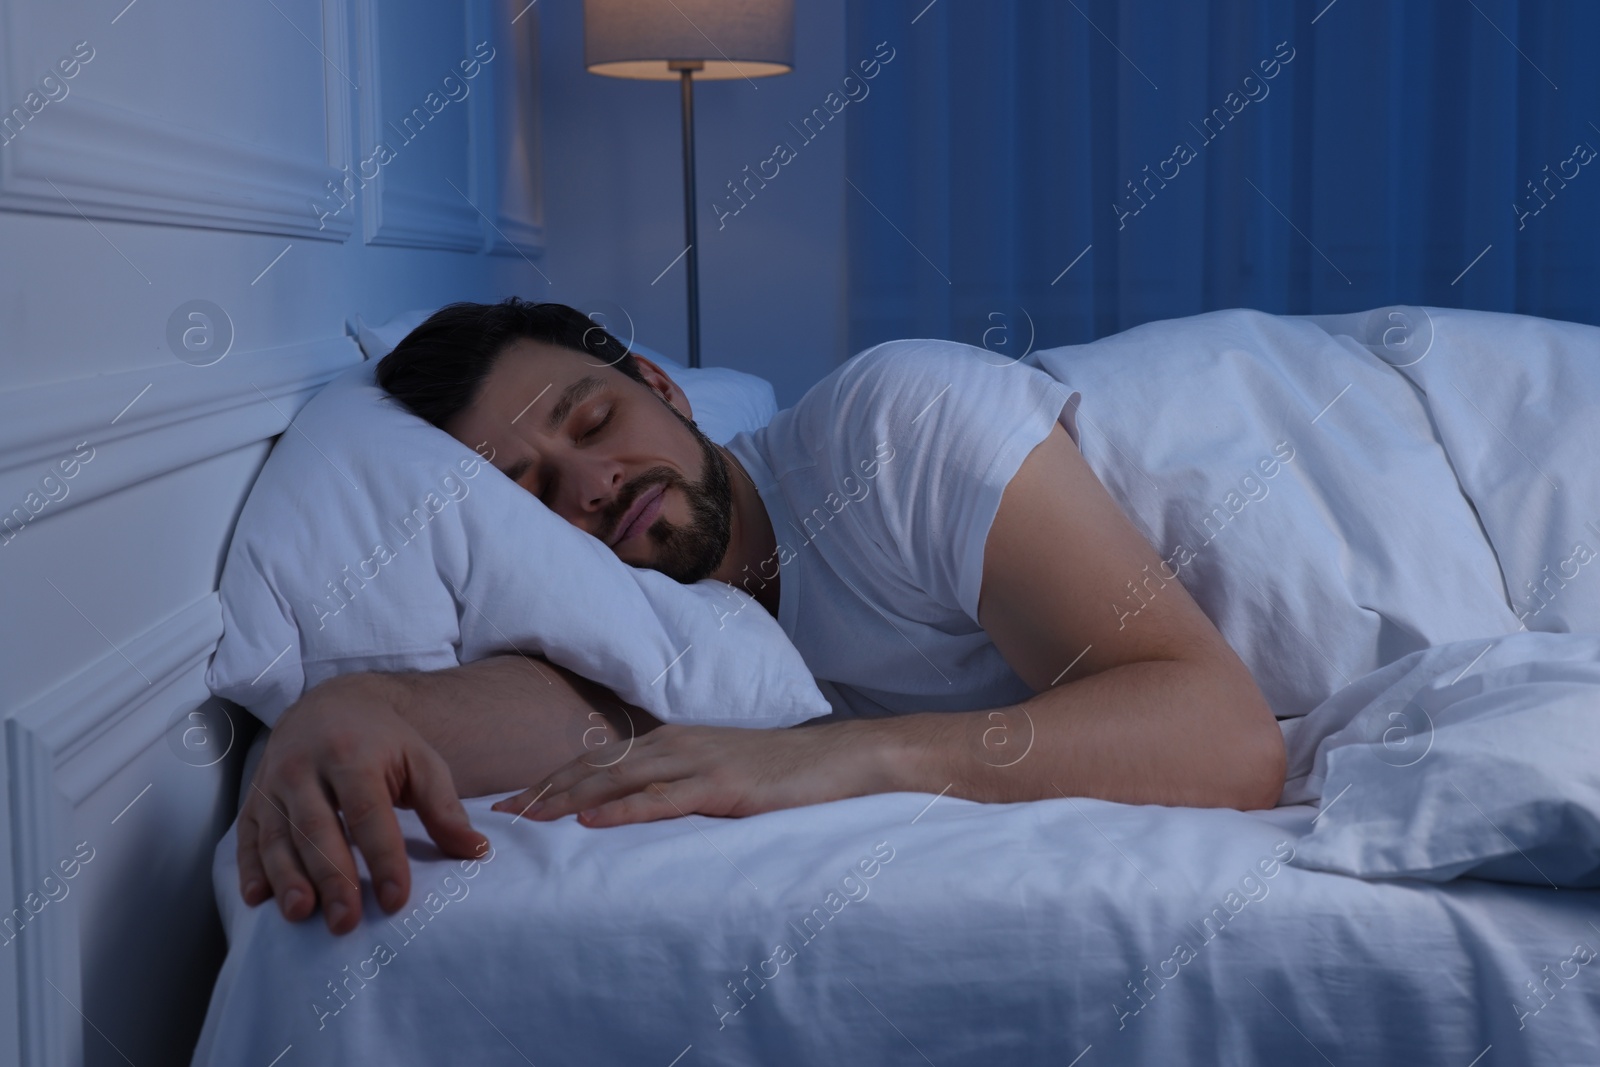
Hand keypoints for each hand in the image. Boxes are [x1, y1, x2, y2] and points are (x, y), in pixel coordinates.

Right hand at [236, 673, 488, 933]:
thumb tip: (475, 851)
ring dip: (288, 879)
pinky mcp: (253, 798)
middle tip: (345, 923)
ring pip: (277, 836)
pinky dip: (249, 869)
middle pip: (317, 829)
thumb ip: (444, 808)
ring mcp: (273, 783)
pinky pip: (247, 836)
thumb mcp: (421, 760)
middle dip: (331, 878)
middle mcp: (306, 767)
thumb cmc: (383, 742)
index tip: (396, 900)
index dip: (382, 857)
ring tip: (302, 914)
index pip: (368, 813)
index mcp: (353, 755)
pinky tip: (258, 899)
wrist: (330, 703)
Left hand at [490, 720, 895, 826]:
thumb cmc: (780, 773)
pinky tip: (592, 821)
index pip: (598, 759)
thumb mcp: (719, 772)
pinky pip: (663, 799)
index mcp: (671, 741)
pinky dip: (623, 809)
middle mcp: (676, 744)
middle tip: (499, 811)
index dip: (552, 778)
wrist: (839, 760)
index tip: (512, 799)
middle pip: (596, 766)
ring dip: (569, 799)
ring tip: (529, 817)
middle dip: (545, 788)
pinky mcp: (723, 786)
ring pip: (619, 780)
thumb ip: (677, 784)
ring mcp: (699, 762)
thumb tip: (635, 807)